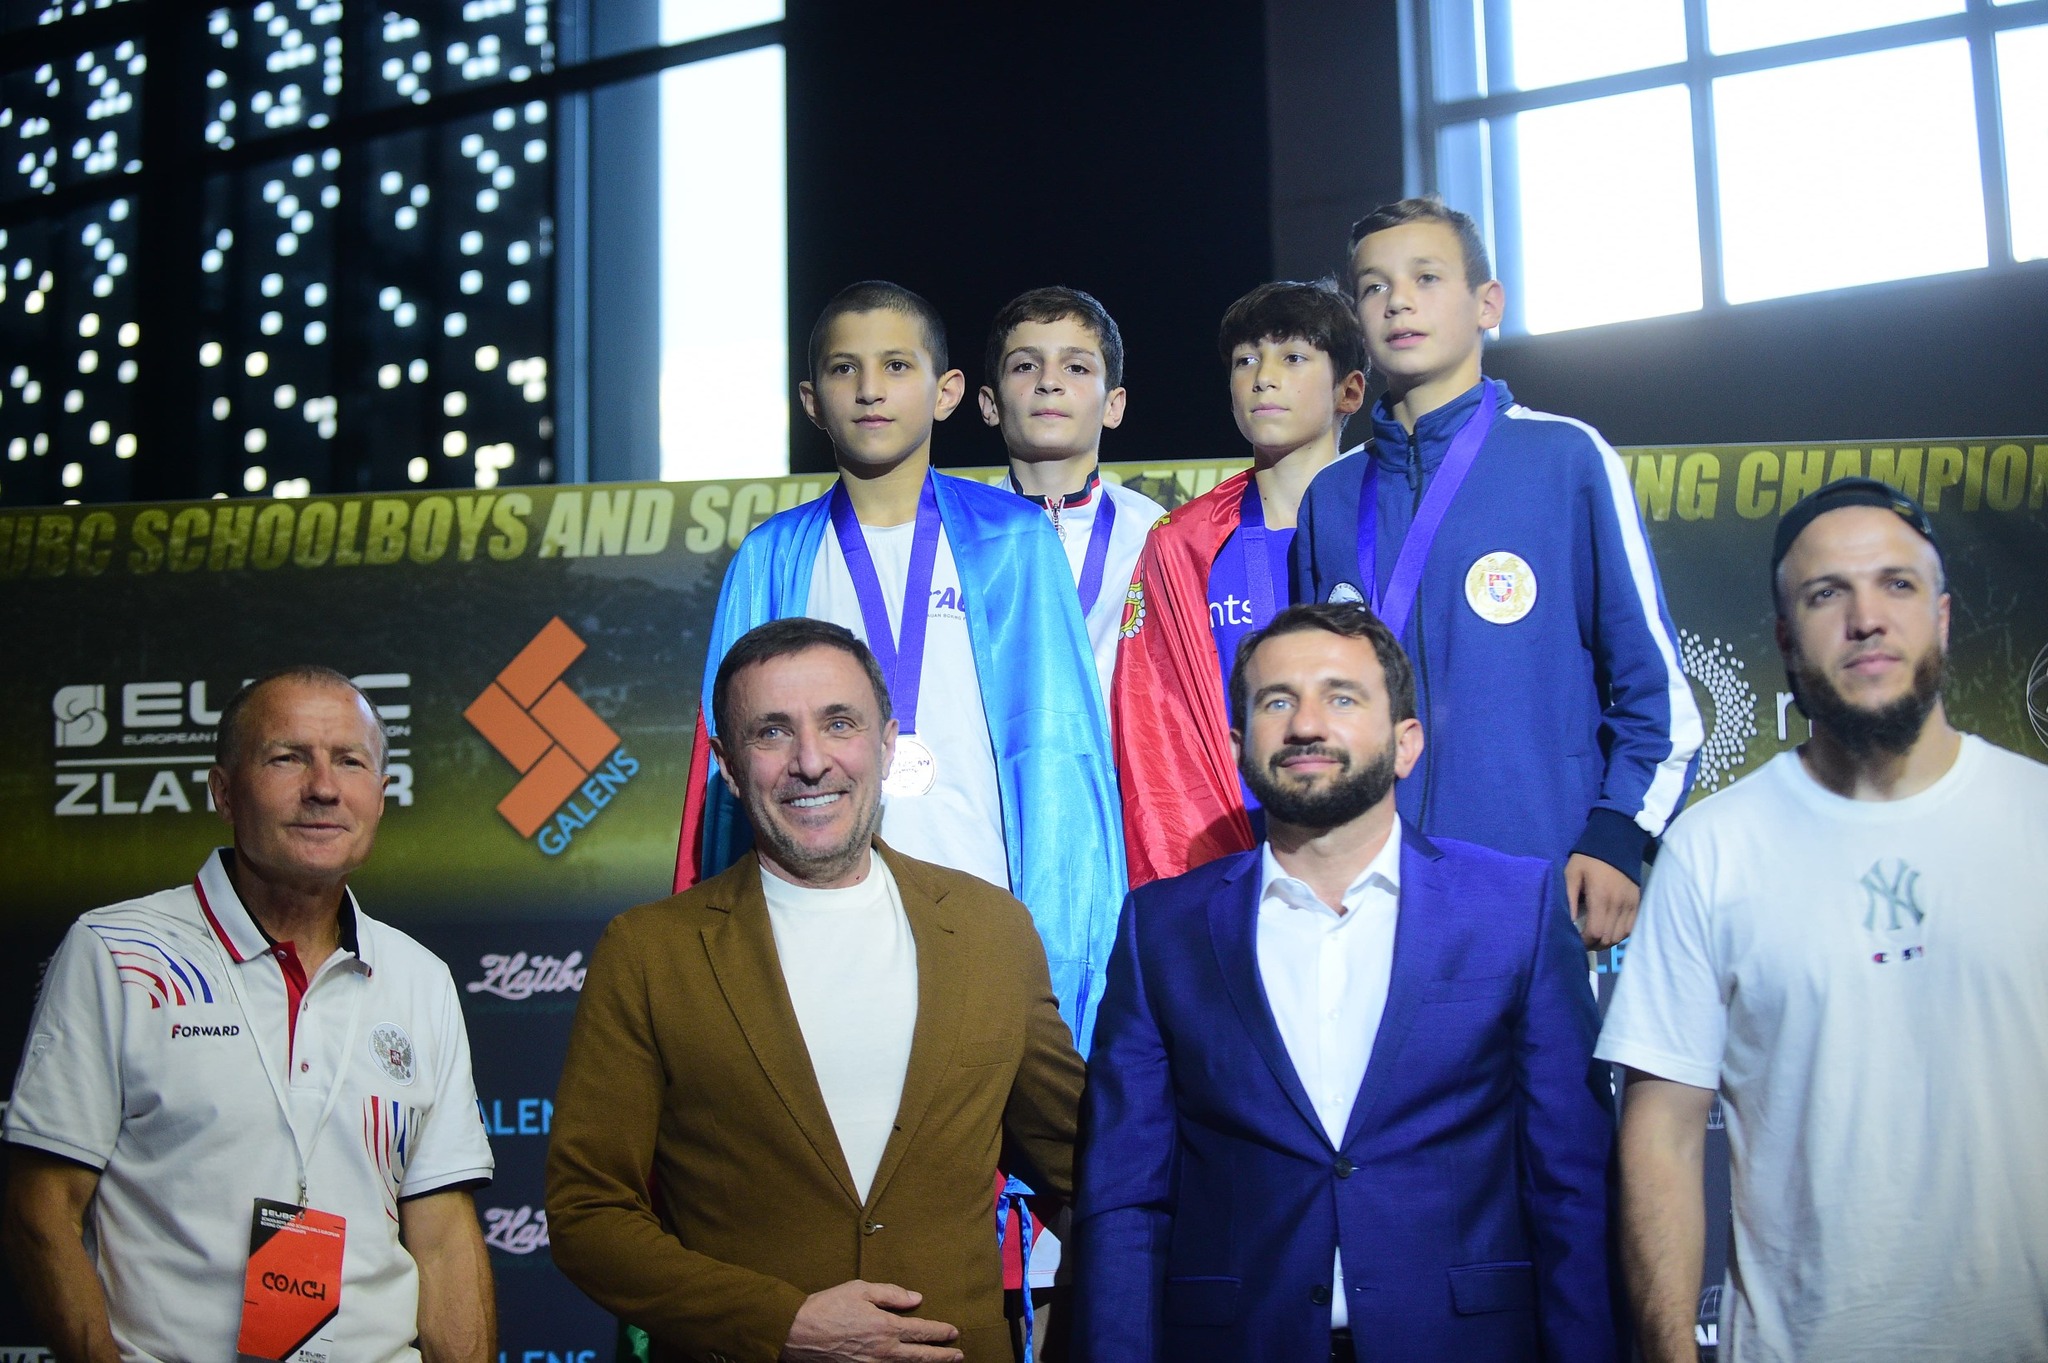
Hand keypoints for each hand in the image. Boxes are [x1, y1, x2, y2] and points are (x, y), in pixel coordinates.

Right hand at [780, 1281, 962, 1362]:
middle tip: (958, 1355)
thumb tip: (916, 1298)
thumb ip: (891, 1294)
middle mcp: (883, 1350)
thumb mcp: (861, 1289)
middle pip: (920, 1355)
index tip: (953, 1332)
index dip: (940, 1332)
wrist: (797, 1332)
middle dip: (942, 1356)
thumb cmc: (827, 1306)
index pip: (921, 1331)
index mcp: (885, 1326)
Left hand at [1567, 853, 1638, 948]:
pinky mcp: (1637, 903)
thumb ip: (1570, 898)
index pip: (1595, 932)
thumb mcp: (1572, 874)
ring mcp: (1630, 905)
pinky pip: (1631, 928)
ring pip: (1621, 936)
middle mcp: (1618, 905)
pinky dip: (1620, 934)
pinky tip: (1609, 931)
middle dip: (1594, 944)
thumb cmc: (1589, 859)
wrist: (1616, 844)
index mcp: (1601, 898)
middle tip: (1584, 941)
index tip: (1575, 940)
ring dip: (1607, 941)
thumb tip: (1569, 922)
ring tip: (1595, 938)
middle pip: (1608, 938)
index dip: (1585, 941)